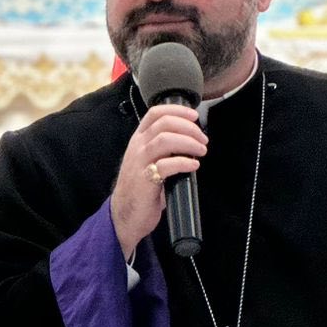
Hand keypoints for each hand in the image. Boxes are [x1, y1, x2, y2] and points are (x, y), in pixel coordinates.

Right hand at [110, 102, 206, 258]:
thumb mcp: (149, 162)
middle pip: (164, 123)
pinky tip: (193, 165)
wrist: (124, 216)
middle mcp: (137, 147)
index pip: (155, 113)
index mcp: (139, 140)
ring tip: (201, 151)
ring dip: (188, 142)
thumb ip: (165, 150)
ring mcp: (139, 163)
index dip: (177, 110)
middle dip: (189, 128)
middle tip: (203, 139)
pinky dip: (184, 162)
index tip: (194, 115)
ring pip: (165, 140)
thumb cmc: (140, 189)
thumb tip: (193, 143)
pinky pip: (167, 165)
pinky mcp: (145, 180)